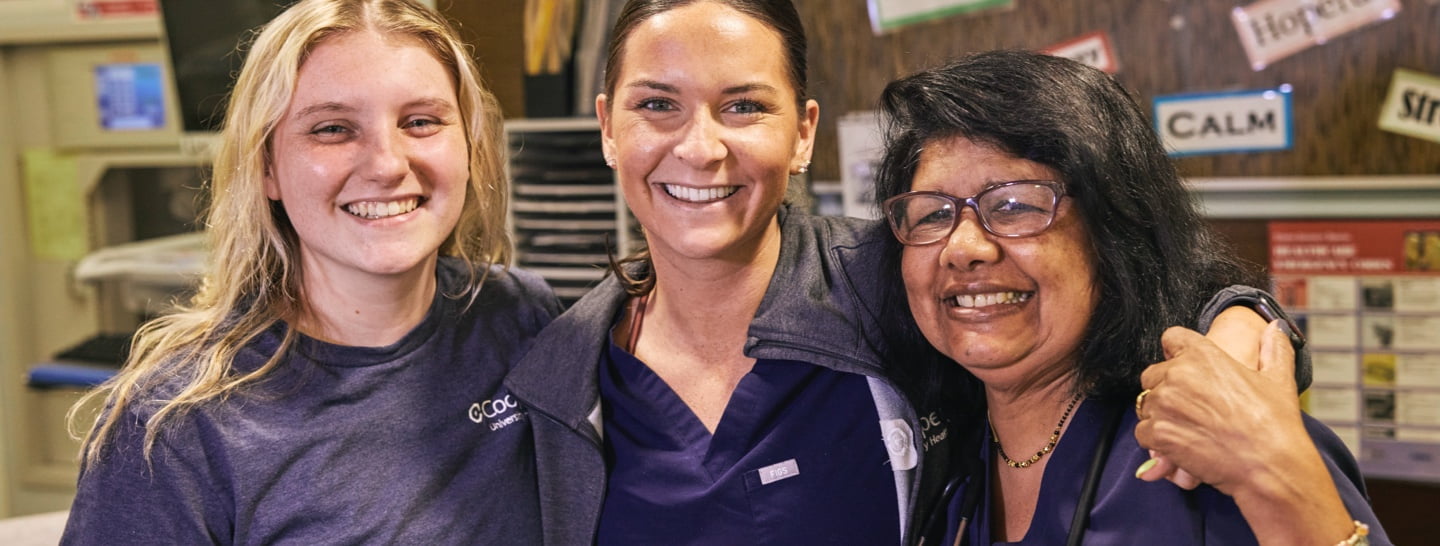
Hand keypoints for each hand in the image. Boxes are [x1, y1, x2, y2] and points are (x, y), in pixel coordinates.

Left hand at [1135, 323, 1353, 544]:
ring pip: (1146, 405)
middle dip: (1165, 390)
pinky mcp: (1157, 432)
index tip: (1182, 368)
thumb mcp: (1279, 379)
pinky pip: (1143, 432)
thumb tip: (1274, 328)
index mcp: (1203, 355)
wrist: (1270, 465)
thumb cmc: (1275, 423)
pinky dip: (1157, 441)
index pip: (1171, 339)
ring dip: (1160, 417)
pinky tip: (1181, 446)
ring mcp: (1164, 403)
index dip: (1175, 352)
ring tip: (1190, 430)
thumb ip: (1274, 349)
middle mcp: (1178, 374)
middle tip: (1191, 410)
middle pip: (1152, 375)